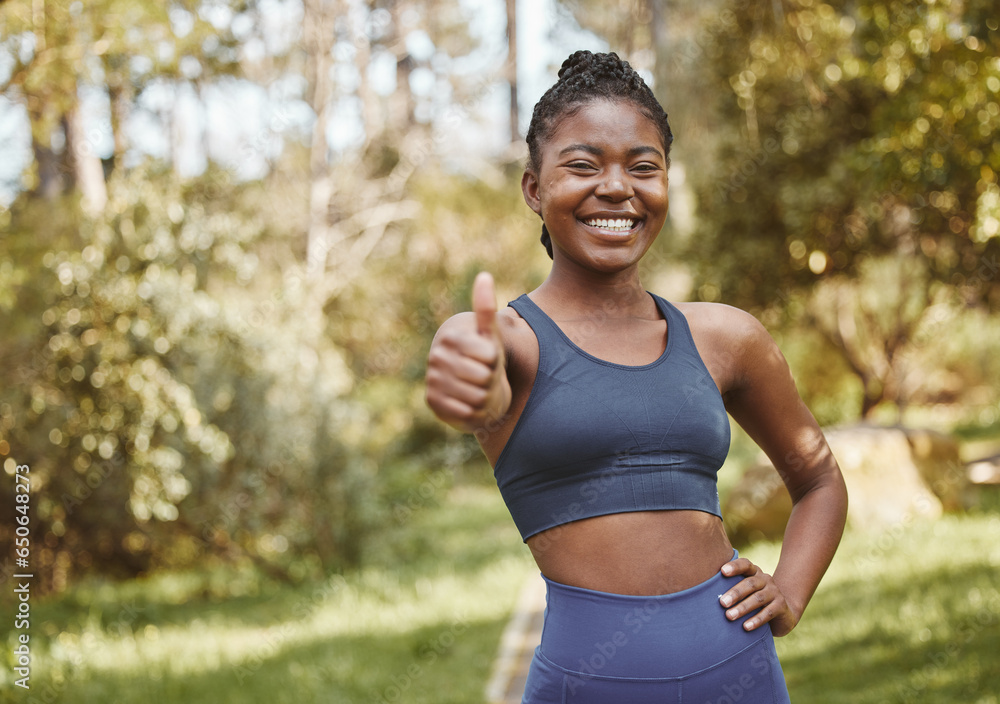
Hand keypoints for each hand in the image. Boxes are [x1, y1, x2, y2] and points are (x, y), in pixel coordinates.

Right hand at [425, 272, 510, 434]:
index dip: (496, 360)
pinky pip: (467, 412)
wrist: (473, 386)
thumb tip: (484, 275)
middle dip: (491, 380)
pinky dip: (475, 412)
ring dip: (484, 397)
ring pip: (477, 397)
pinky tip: (469, 404)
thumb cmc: (485, 358)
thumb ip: (486, 307)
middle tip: (484, 377)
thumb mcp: (490, 335)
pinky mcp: (432, 402)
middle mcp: (436, 358)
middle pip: (484, 377)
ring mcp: (432, 380)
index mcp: (451, 338)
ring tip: (478, 389)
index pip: (489, 356)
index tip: (488, 358)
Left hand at [718, 557, 799, 636]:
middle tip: (722, 603)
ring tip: (729, 616)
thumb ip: (730, 587)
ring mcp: (775, 592)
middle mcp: (765, 579)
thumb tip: (703, 593)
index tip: (722, 571)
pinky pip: (768, 613)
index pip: (745, 564)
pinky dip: (756, 620)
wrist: (783, 612)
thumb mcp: (745, 591)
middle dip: (735, 593)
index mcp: (754, 572)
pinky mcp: (781, 606)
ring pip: (758, 598)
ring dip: (743, 608)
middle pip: (750, 583)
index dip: (735, 566)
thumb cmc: (753, 599)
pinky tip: (745, 627)